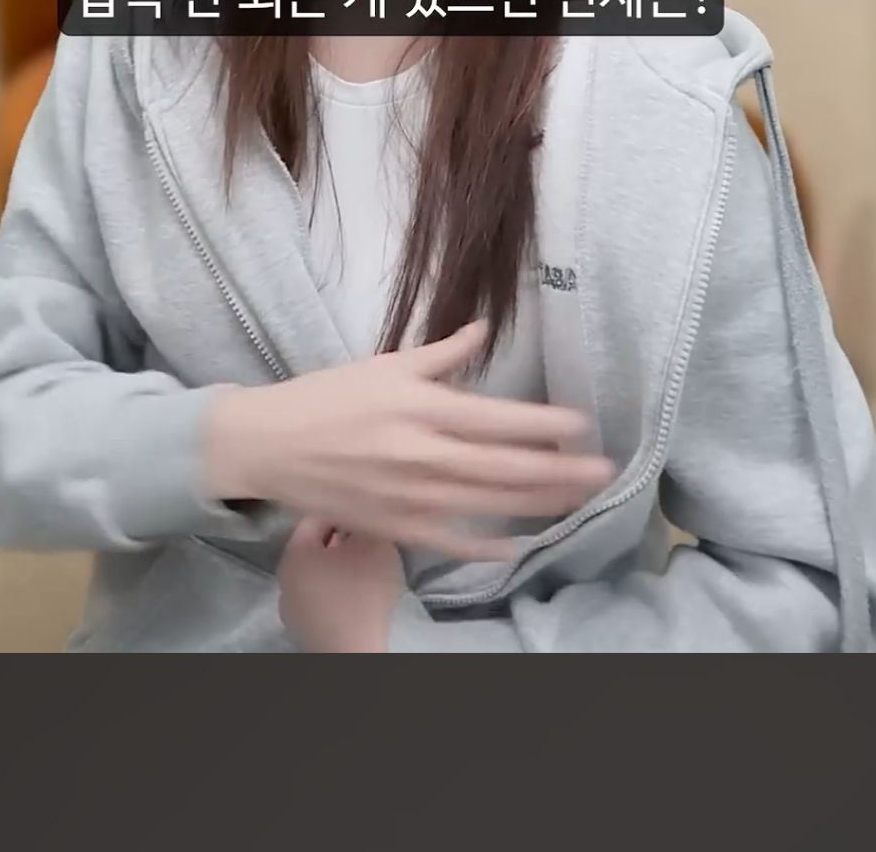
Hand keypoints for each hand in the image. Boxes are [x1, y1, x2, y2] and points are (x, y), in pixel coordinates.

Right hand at [201, 318, 613, 560]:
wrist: (271, 445)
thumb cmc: (328, 397)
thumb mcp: (386, 365)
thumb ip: (442, 355)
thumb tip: (484, 329)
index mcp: (422, 407)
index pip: (499, 419)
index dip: (545, 424)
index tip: (583, 423)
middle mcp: (424, 454)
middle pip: (505, 467)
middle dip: (560, 470)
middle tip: (605, 469)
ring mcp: (412, 497)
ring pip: (489, 504)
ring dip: (538, 503)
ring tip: (579, 499)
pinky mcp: (397, 527)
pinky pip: (452, 541)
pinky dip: (487, 546)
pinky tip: (519, 543)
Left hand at [279, 519, 405, 652]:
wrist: (354, 651)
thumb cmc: (361, 592)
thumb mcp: (376, 544)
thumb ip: (368, 522)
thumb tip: (364, 513)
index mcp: (292, 553)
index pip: (316, 517)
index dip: (343, 511)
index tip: (364, 514)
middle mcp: (283, 579)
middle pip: (315, 546)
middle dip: (342, 539)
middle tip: (368, 539)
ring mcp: (291, 608)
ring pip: (318, 574)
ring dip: (340, 566)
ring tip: (366, 567)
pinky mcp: (304, 630)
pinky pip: (322, 598)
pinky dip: (338, 592)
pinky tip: (358, 595)